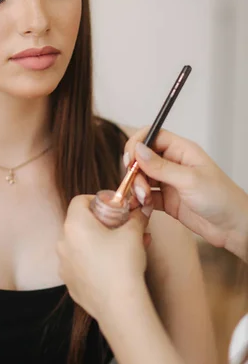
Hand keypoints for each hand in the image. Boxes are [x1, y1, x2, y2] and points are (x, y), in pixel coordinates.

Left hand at [57, 195, 148, 320]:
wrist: (119, 305)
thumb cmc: (123, 265)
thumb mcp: (134, 233)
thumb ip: (137, 216)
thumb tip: (143, 208)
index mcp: (75, 225)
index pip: (79, 200)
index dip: (96, 200)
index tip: (112, 208)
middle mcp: (63, 242)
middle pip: (80, 223)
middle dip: (101, 223)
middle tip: (120, 228)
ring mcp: (64, 264)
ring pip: (80, 245)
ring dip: (98, 242)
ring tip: (122, 249)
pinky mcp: (69, 282)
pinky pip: (79, 264)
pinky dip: (92, 261)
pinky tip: (112, 267)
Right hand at [125, 128, 247, 258]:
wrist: (233, 228)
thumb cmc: (221, 199)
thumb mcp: (189, 180)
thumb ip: (160, 166)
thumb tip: (138, 150)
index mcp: (181, 150)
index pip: (152, 136)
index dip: (137, 144)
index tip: (130, 160)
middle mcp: (173, 163)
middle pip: (143, 158)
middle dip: (135, 172)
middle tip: (139, 187)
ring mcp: (169, 182)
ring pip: (142, 178)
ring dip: (137, 188)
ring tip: (145, 200)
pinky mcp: (166, 200)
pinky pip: (145, 196)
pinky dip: (140, 201)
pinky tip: (143, 207)